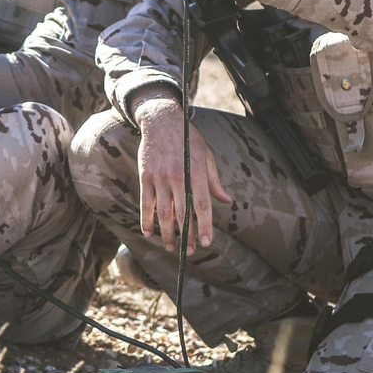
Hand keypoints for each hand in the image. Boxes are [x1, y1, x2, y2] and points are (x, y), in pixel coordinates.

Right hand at [134, 94, 232, 254]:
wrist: (161, 121)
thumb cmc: (188, 139)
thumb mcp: (206, 155)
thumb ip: (214, 180)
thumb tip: (226, 200)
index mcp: (196, 172)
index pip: (202, 205)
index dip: (204, 226)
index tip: (206, 242)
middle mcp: (178, 176)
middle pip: (182, 213)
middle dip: (187, 235)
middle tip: (189, 252)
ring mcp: (160, 177)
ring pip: (163, 212)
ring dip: (167, 233)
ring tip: (170, 247)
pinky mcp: (146, 177)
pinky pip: (146, 203)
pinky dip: (146, 220)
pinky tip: (149, 232)